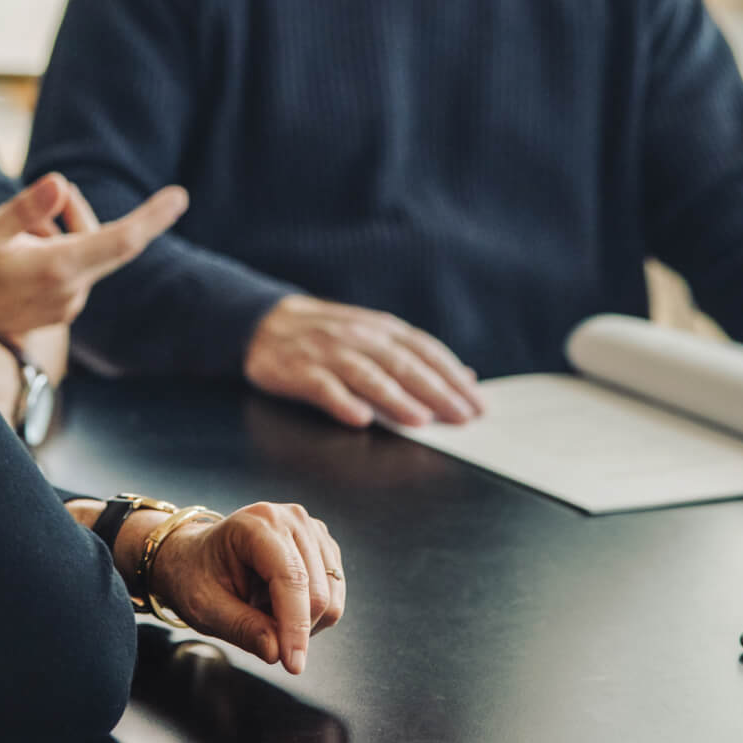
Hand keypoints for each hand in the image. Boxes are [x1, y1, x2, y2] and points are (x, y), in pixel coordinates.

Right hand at [0, 174, 187, 341]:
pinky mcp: (61, 309)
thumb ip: (27, 208)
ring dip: (64, 229)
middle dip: (83, 212)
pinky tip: (23, 250)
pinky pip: (75, 267)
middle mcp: (72, 292)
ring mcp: (68, 305)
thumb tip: (60, 183)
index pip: (123, 240)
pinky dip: (59, 248)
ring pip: (87, 250)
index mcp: (60, 269)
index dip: (153, 216)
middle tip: (52, 196)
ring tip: (20, 232)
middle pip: (106, 239)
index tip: (180, 196)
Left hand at [144, 502, 343, 674]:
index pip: (291, 579)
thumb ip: (242, 628)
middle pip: (317, 592)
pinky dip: (310, 613)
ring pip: (331, 597)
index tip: (293, 665)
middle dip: (293, 627)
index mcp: (256, 524)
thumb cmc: (197, 577)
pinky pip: (334, 594)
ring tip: (264, 609)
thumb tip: (277, 652)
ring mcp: (310, 529)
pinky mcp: (322, 545)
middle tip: (256, 625)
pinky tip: (280, 603)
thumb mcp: (206, 608)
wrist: (197, 557)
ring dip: (302, 620)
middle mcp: (290, 519)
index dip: (295, 626)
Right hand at [245, 294, 483, 428]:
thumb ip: (415, 355)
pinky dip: (341, 402)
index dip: (452, 376)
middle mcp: (357, 336)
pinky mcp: (299, 370)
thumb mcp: (373, 334)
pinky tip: (359, 419)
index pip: (423, 350)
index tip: (477, 403)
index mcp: (380, 328)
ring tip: (421, 420)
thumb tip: (465, 376)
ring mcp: (327, 353)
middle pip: (401, 363)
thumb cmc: (328, 334)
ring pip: (366, 375)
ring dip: (395, 398)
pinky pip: (322, 387)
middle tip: (463, 418)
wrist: (264, 322)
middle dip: (435, 391)